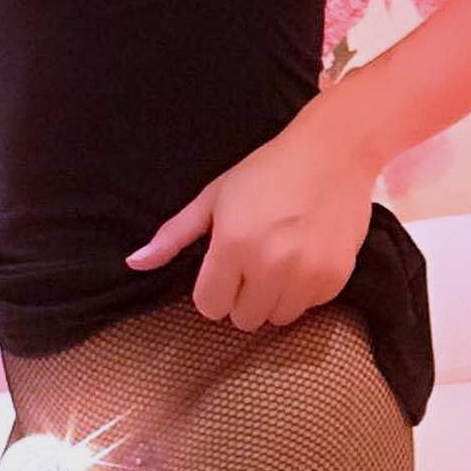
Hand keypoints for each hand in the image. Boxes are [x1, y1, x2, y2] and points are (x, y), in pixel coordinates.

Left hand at [125, 104, 374, 332]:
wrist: (335, 151)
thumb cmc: (268, 169)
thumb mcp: (215, 196)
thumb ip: (175, 235)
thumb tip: (134, 263)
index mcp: (233, 244)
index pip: (209, 306)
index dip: (213, 287)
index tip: (226, 266)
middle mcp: (270, 265)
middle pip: (243, 319)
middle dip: (243, 295)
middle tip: (255, 260)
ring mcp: (306, 274)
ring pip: (277, 319)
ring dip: (274, 297)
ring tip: (281, 260)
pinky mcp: (335, 278)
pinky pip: (309, 307)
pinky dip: (304, 290)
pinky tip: (305, 256)